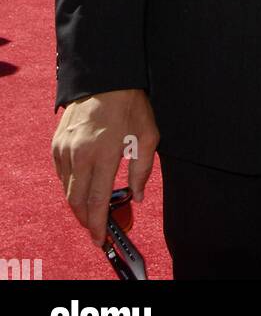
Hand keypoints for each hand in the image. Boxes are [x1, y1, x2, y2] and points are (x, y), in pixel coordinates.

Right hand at [51, 89, 158, 245]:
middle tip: (96, 227)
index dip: (97, 224)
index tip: (100, 238)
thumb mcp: (148, 135)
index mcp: (103, 154)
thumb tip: (137, 196)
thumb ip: (142, 170)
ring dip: (77, 202)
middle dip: (85, 219)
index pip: (96, 201)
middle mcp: (79, 154)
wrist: (106, 77)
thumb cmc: (130, 104)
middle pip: (76, 201)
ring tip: (91, 207)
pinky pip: (60, 173)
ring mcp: (64, 148)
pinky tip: (82, 184)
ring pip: (66, 188)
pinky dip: (70, 184)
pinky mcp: (57, 143)